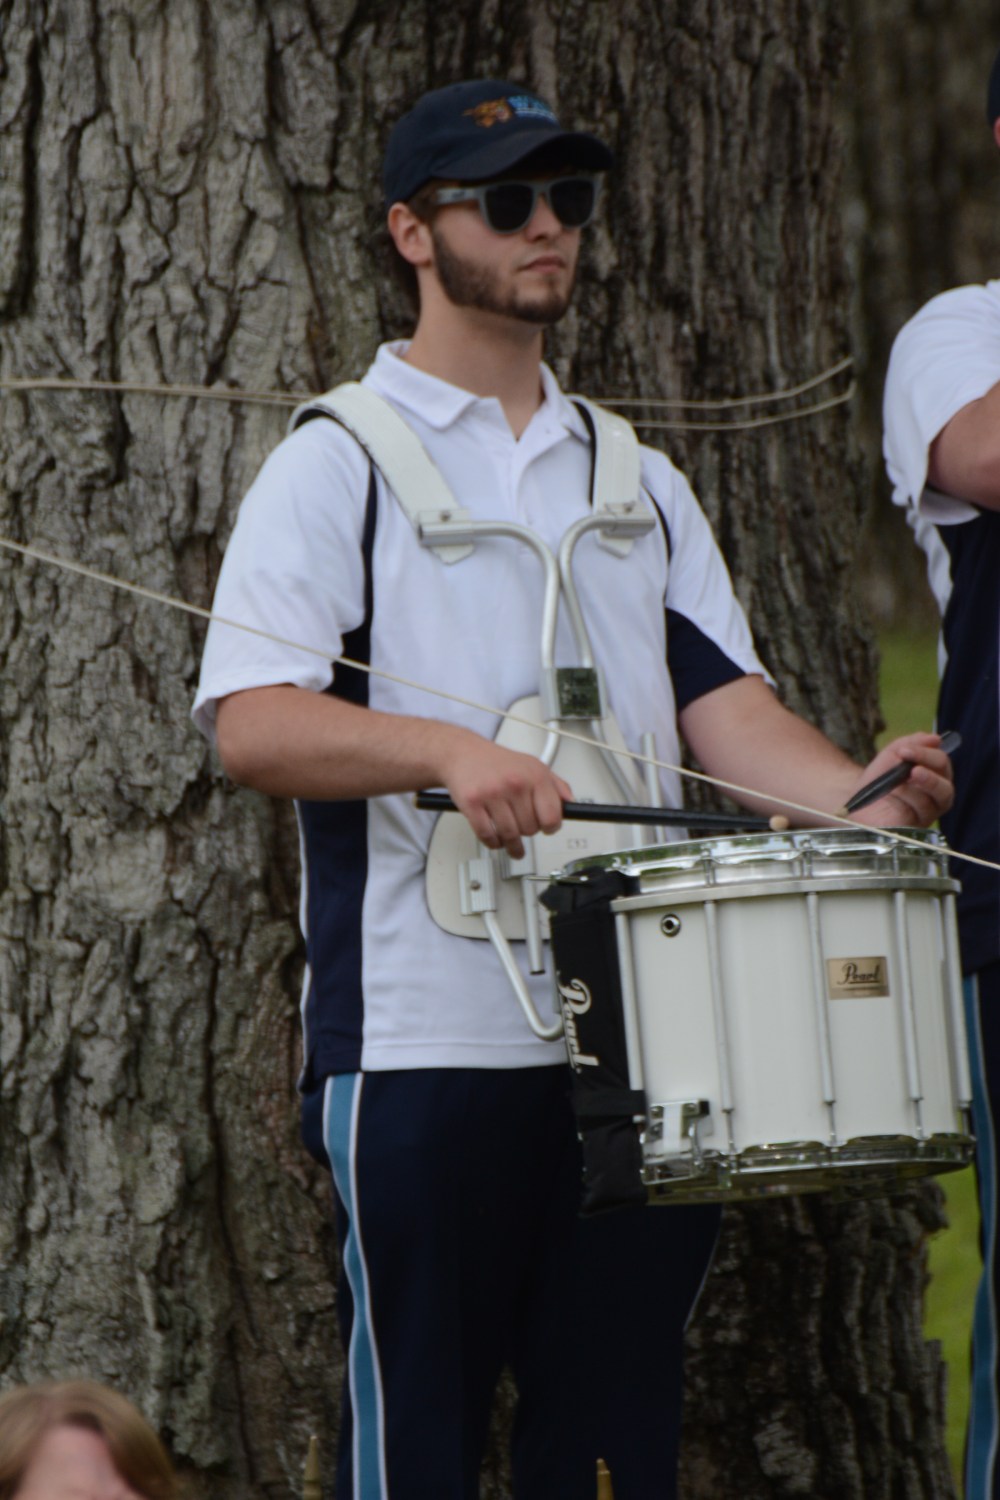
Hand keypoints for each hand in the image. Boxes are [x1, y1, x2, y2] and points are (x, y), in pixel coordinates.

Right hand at [438, 734, 572, 858]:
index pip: (552, 816)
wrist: (463, 752)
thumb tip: (570, 804)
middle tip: (523, 828)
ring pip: (509, 835)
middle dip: (527, 832)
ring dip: (511, 844)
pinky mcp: (472, 803)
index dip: (550, 827)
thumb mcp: (533, 765)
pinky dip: (493, 843)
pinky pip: (487, 835)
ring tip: (511, 844)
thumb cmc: (497, 762)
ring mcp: (493, 794)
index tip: (547, 828)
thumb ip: (556, 785)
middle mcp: (515, 784)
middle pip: (530, 829)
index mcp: (534, 776)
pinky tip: (495, 840)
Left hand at [848, 732, 954, 827]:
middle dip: (929, 775)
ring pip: (933, 801)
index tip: (904, 750)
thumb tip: (936, 739)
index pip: (941, 763)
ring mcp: (928, 814)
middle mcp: (936, 797)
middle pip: (945, 787)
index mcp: (935, 776)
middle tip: (912, 769)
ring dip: (912, 788)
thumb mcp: (892, 755)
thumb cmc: (879, 778)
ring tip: (895, 783)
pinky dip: (907, 800)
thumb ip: (912, 743)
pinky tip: (894, 795)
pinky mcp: (916, 828)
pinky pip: (920, 813)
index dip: (925, 754)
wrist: (856, 801)